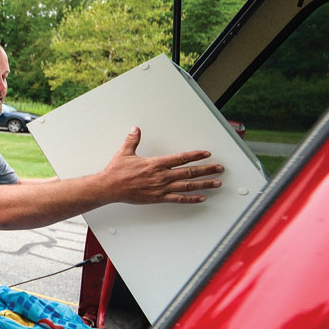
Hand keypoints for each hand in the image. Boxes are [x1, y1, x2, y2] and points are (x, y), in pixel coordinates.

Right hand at [103, 127, 222, 203]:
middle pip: (189, 172)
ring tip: (217, 183)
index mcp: (156, 164)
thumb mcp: (125, 153)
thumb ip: (133, 140)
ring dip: (204, 184)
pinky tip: (201, 198)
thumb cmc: (116, 172)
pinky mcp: (158, 198)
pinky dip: (191, 198)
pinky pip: (178, 199)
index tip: (206, 154)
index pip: (181, 158)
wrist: (109, 188)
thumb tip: (135, 129)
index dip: (195, 155)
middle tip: (219, 168)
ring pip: (187, 186)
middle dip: (207, 170)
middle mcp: (161, 176)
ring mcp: (161, 188)